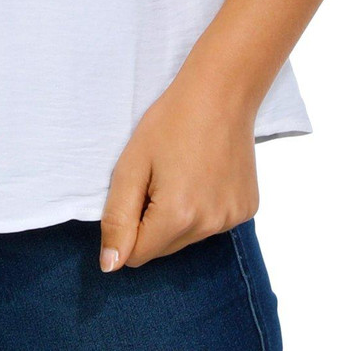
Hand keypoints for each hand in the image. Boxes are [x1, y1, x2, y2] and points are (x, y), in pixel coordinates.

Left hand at [98, 71, 259, 270]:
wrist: (220, 92)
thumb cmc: (170, 122)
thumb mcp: (131, 164)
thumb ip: (118, 218)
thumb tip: (110, 266)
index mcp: (178, 216)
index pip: (138, 255)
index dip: (127, 227)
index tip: (135, 190)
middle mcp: (211, 226)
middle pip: (164, 248)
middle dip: (152, 222)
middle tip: (158, 176)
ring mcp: (234, 219)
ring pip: (188, 237)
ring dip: (178, 216)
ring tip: (182, 170)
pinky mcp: (248, 209)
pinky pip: (213, 224)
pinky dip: (203, 208)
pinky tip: (204, 174)